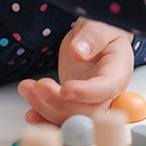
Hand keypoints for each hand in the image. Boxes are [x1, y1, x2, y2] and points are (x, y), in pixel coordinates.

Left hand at [17, 18, 133, 125]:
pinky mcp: (76, 107)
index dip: (86, 93)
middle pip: (88, 111)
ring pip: (71, 119)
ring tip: (26, 87)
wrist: (94, 38)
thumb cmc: (102, 29)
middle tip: (39, 85)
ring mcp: (92, 103)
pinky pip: (62, 121)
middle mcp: (109, 94)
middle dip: (59, 103)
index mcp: (118, 71)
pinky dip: (44, 120)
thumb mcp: (100, 24)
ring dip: (45, 109)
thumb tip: (79, 52)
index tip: (65, 88)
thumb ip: (93, 36)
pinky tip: (30, 113)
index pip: (106, 89)